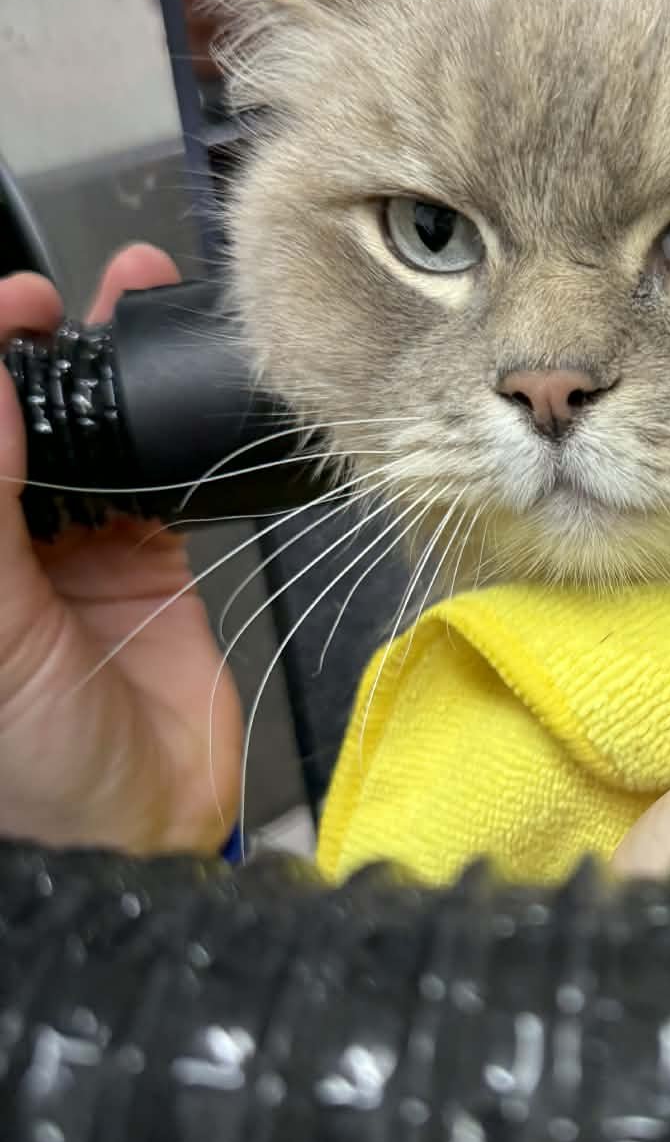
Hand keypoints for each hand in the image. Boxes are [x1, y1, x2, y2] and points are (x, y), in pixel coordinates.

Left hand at [0, 246, 240, 852]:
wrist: (128, 844)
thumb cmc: (18, 766)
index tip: (17, 309)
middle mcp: (3, 538)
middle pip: (15, 422)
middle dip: (34, 348)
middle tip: (61, 300)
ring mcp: (70, 546)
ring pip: (82, 428)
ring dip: (104, 363)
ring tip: (131, 298)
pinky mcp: (147, 562)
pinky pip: (156, 471)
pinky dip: (170, 419)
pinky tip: (180, 375)